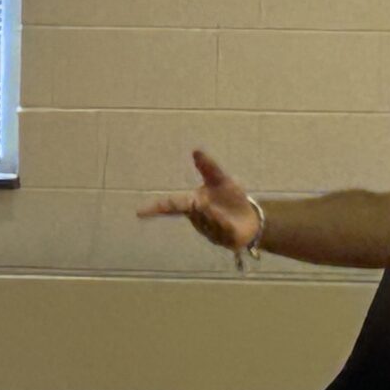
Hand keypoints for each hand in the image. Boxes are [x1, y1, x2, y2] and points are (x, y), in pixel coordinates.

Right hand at [138, 149, 260, 255]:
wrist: (250, 219)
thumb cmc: (232, 200)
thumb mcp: (222, 180)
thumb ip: (209, 167)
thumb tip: (196, 150)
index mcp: (193, 204)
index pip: (171, 205)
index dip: (155, 208)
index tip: (139, 212)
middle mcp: (197, 218)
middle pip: (191, 212)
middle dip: (196, 208)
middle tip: (200, 203)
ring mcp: (208, 231)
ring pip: (207, 220)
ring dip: (215, 215)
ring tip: (224, 213)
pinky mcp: (221, 240)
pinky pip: (220, 230)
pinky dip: (224, 224)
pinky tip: (229, 222)